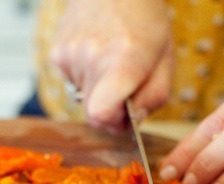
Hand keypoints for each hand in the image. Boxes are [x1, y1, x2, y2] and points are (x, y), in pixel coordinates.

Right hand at [50, 0, 173, 132]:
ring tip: (111, 60)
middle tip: (124, 89)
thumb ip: (154, 97)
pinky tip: (96, 53)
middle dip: (110, 110)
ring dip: (98, 89)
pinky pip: (71, 82)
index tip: (125, 115)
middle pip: (92, 113)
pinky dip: (85, 76)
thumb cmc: (144, 20)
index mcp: (125, 59)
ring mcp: (70, 54)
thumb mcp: (166, 59)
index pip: (101, 113)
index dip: (113, 123)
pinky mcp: (57, 52)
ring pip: (83, 97)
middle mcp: (92, 57)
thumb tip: (132, 121)